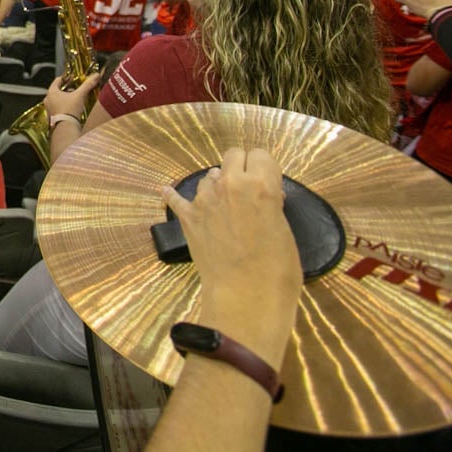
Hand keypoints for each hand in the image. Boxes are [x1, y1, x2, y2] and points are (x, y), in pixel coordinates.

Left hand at [44, 72, 98, 118]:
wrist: (66, 128)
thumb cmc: (70, 111)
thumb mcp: (80, 95)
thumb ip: (87, 85)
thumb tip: (95, 76)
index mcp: (51, 92)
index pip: (57, 81)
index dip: (65, 78)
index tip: (71, 78)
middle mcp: (48, 100)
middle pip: (57, 91)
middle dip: (66, 90)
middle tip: (74, 89)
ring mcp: (49, 109)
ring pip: (57, 100)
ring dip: (65, 99)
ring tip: (74, 100)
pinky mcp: (52, 117)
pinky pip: (57, 109)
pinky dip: (63, 107)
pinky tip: (71, 109)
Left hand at [165, 148, 300, 368]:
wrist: (246, 297)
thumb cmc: (278, 269)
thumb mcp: (285, 229)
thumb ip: (272, 205)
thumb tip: (265, 196)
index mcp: (261, 185)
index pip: (261, 154)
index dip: (265, 167)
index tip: (268, 180)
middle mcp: (230, 184)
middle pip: (233, 155)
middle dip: (241, 166)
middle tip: (248, 187)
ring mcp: (205, 199)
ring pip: (209, 176)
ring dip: (218, 185)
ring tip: (224, 205)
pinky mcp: (187, 217)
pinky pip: (175, 198)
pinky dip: (173, 196)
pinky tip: (167, 192)